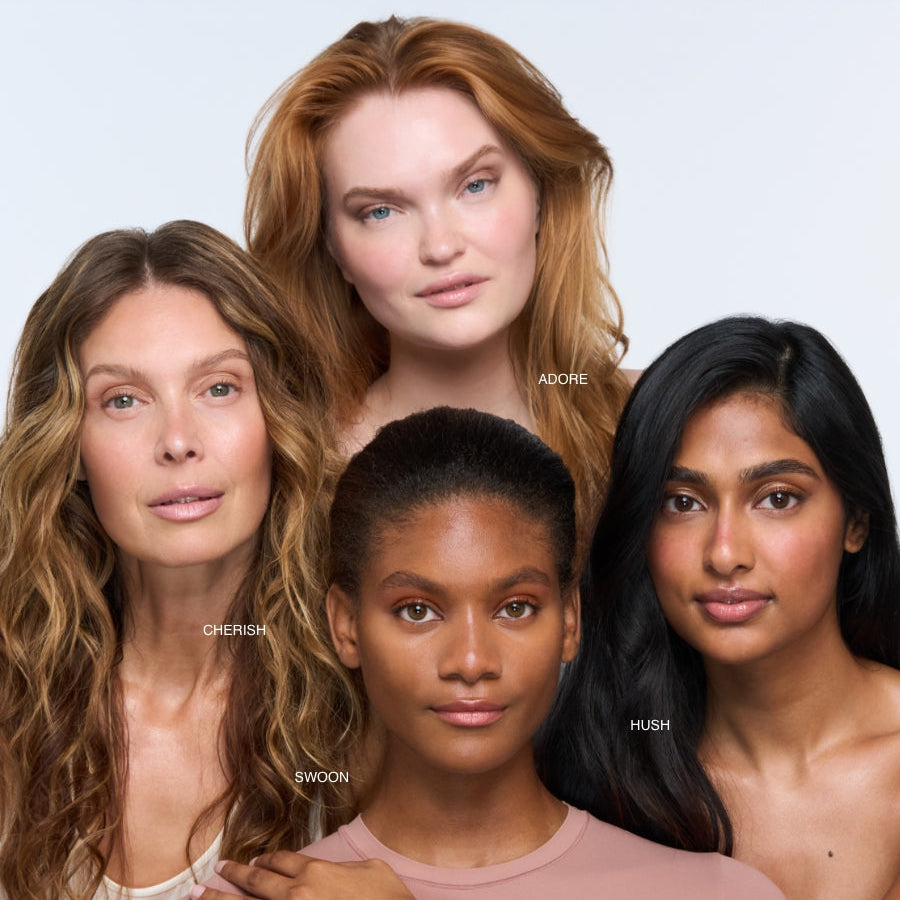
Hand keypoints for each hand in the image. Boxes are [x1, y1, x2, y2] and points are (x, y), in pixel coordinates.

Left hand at [189, 851, 414, 898]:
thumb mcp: (371, 870)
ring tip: (197, 897)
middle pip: (254, 885)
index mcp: (315, 872)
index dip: (264, 862)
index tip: (253, 864)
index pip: (281, 862)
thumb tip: (335, 870)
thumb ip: (345, 867)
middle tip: (211, 876)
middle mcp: (296, 896)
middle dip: (230, 879)